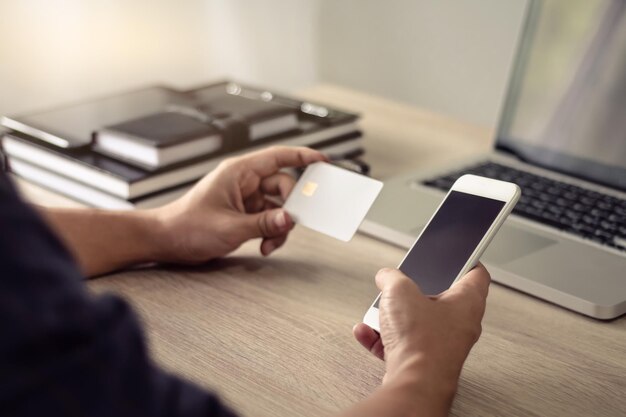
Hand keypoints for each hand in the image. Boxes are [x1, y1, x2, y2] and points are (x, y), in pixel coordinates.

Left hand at [153, 146, 326, 263]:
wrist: (167, 241)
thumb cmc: (187, 226)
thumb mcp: (230, 227)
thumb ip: (263, 223)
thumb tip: (290, 219)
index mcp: (239, 172)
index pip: (278, 157)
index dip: (303, 157)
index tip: (323, 161)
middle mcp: (244, 182)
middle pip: (283, 187)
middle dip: (289, 208)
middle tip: (290, 224)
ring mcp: (245, 198)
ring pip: (278, 206)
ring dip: (280, 226)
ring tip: (270, 243)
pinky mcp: (244, 214)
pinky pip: (269, 219)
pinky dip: (272, 233)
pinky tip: (264, 246)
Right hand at [353, 265, 489, 394]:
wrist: (413, 383)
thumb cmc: (421, 341)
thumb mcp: (399, 290)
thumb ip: (391, 277)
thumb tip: (386, 277)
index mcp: (467, 302)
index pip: (477, 274)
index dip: (468, 261)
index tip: (460, 256)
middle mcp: (460, 325)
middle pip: (439, 299)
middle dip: (413, 293)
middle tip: (401, 285)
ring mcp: (442, 346)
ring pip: (416, 323)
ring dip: (392, 317)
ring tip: (379, 313)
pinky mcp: (423, 362)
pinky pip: (401, 344)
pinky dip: (383, 338)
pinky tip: (368, 332)